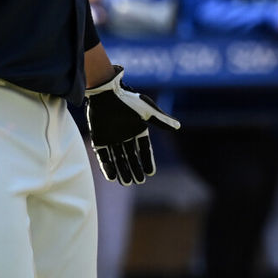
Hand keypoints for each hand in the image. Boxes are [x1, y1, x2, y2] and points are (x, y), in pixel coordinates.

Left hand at [85, 66, 179, 184]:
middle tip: (139, 181)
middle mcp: (125, 135)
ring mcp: (111, 138)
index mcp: (138, 129)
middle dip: (135, 169)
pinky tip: (112, 177)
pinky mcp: (98, 140)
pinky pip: (103, 157)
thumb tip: (178, 127)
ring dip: (122, 171)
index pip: (144, 149)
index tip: (150, 173)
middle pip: (131, 156)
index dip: (147, 160)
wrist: (105, 94)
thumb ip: (161, 120)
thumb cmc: (128, 100)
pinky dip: (107, 167)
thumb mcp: (147, 110)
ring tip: (127, 183)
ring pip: (118, 159)